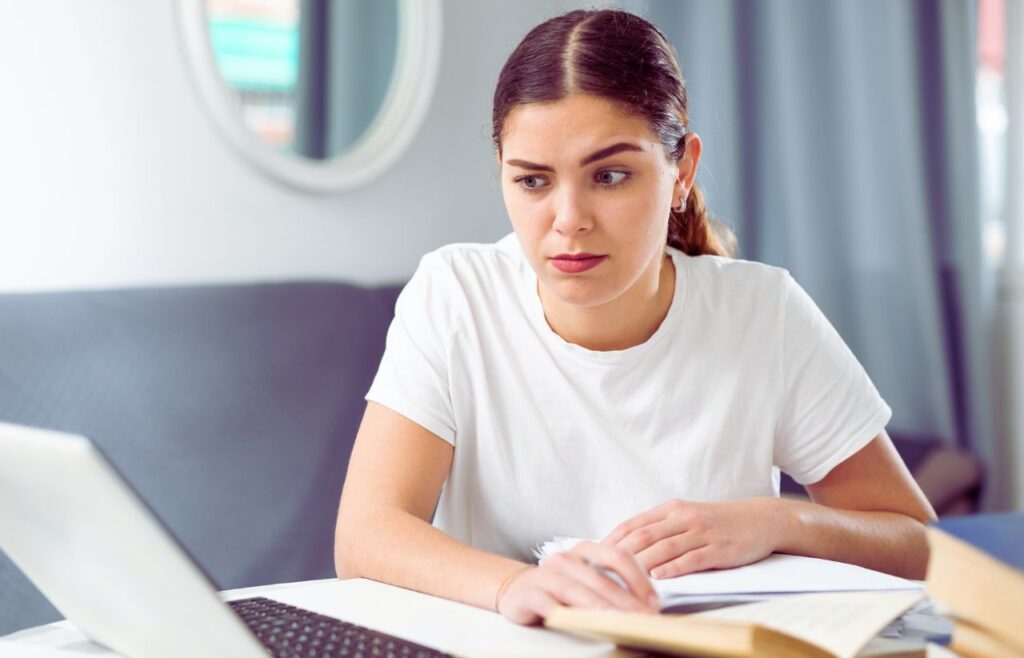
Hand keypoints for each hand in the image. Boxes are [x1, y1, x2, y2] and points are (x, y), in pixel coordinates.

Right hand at [496, 540, 659, 624]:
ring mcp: (547, 574)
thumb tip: (648, 605)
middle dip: (626, 601)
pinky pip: (550, 604)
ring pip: (578, 591)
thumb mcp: (588, 580)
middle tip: (644, 619)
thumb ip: (613, 586)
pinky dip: (566, 614)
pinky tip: (581, 624)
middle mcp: (567, 558)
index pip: (618, 556)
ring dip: (601, 609)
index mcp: (586, 549)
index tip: (654, 602)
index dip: (639, 579)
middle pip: (601, 578)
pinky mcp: (530, 593)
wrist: (519, 589)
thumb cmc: (561, 587)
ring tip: (620, 623)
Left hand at [602, 498, 780, 578]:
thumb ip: (660, 529)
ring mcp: (701, 532)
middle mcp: (683, 518)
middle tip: (600, 569)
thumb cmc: (718, 522)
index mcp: (671, 510)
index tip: (593, 554)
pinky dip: (673, 568)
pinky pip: (692, 558)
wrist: (760, 519)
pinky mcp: (719, 549)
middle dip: (619, 554)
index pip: (633, 524)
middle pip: (644, 536)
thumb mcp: (686, 518)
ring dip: (641, 563)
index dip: (611, 540)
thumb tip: (627, 546)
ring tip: (622, 577)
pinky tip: (659, 576)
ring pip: (664, 548)